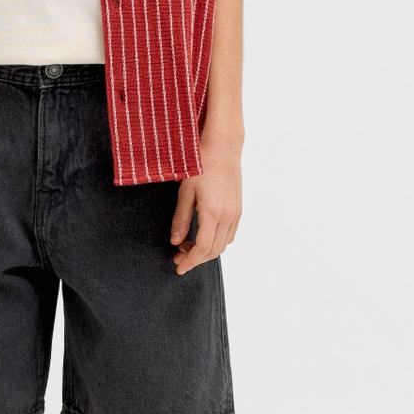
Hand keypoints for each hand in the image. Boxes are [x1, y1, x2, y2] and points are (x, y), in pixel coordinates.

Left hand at [169, 140, 241, 273]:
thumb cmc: (201, 164)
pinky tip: (203, 235)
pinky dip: (217, 241)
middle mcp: (228, 216)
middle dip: (196, 258)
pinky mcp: (238, 208)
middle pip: (214, 250)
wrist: (223, 146)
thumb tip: (175, 241)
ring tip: (187, 245)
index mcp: (213, 213)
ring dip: (206, 250)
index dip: (189, 261)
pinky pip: (230, 233)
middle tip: (178, 256)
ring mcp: (235, 213)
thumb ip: (180, 219)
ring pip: (223, 244)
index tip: (178, 267)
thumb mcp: (185, 191)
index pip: (202, 248)